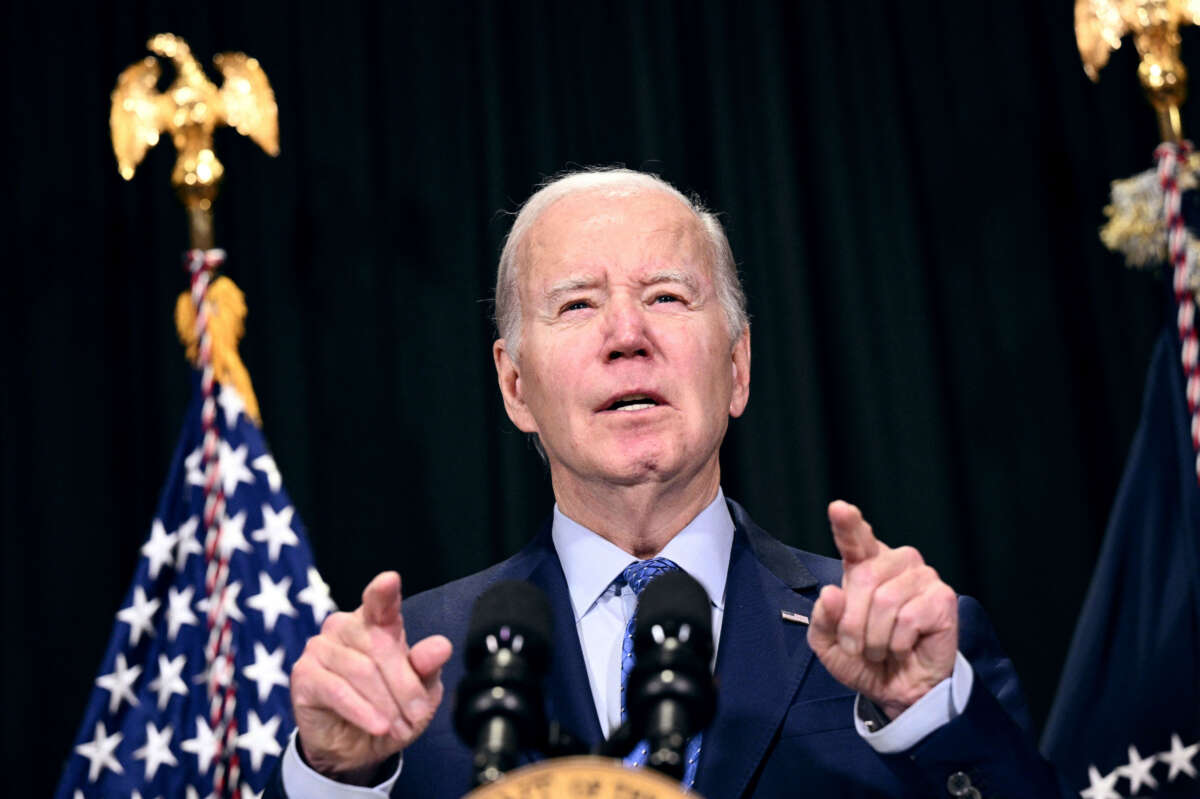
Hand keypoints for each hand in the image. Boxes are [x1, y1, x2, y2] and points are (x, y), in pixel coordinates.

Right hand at [290, 571, 452, 782]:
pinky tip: (378, 727)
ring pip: (361, 671)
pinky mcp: (304, 675)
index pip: (380, 602)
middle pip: (380, 647)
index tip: (390, 580)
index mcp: (375, 621)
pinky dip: (362, 711)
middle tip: (417, 715)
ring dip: (385, 704)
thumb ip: (427, 668)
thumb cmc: (390, 710)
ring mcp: (320, 647)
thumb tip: (441, 647)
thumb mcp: (419, 693)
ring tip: (397, 727)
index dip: (384, 592)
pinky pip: (337, 690)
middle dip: (404, 686)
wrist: (356, 748)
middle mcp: (345, 626)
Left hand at [807, 501, 956, 719]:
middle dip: (852, 622)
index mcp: (865, 565)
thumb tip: (832, 593)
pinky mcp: (942, 599)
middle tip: (856, 646)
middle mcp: (896, 563)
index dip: (847, 524)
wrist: (899, 691)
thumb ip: (822, 619)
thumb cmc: (865, 659)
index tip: (838, 509)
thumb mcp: (829, 644)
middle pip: (863, 578)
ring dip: (874, 637)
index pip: (856, 539)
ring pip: (885, 601)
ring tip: (880, 649)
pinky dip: (898, 642)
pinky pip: (908, 618)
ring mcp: (922, 577)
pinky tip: (904, 647)